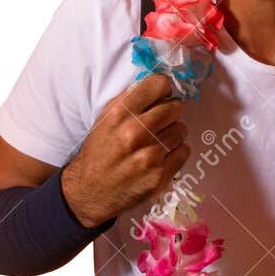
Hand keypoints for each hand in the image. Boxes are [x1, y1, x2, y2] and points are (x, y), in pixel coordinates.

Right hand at [61, 73, 190, 227]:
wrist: (90, 192)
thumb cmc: (99, 152)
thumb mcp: (104, 120)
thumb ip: (128, 100)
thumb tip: (157, 83)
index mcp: (119, 114)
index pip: (158, 84)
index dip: (162, 89)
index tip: (161, 96)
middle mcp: (135, 132)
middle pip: (175, 107)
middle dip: (170, 112)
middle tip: (161, 121)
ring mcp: (150, 155)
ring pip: (181, 129)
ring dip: (173, 134)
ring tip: (159, 141)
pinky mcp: (160, 175)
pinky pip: (184, 151)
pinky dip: (176, 152)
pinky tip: (162, 156)